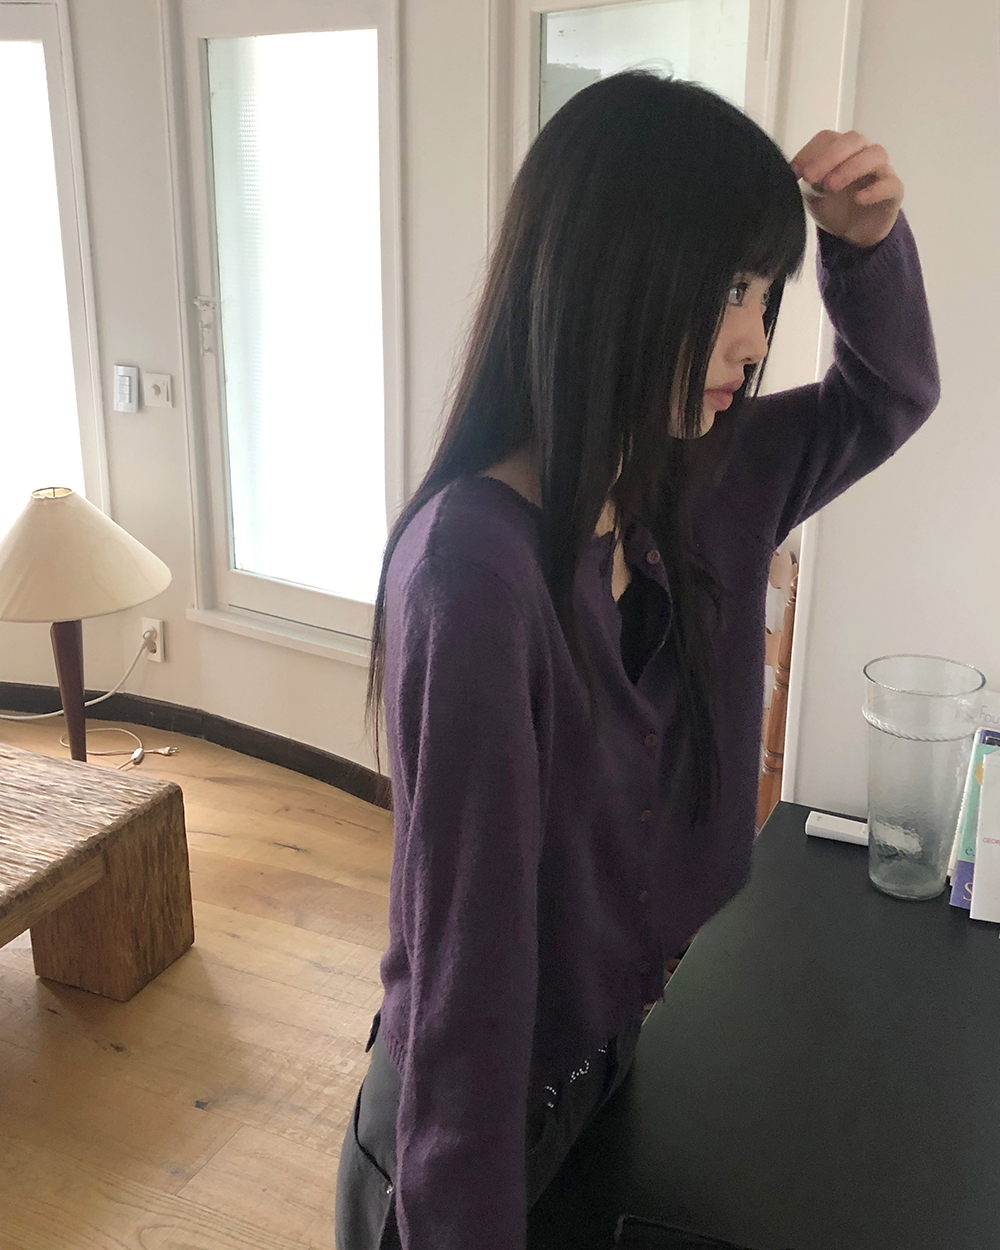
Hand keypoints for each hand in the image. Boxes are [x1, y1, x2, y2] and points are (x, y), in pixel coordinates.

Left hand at [790, 130, 903, 248]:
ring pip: (875, 154)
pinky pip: (890, 184)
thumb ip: (805, 182)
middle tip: (811, 178)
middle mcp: (863, 153)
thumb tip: (786, 175)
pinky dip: (875, 190)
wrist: (854, 234)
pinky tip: (859, 199)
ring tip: (831, 187)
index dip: (809, 151)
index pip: (828, 138)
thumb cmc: (834, 207)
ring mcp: (882, 170)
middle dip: (830, 156)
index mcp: (842, 150)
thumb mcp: (812, 196)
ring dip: (851, 167)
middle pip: (853, 140)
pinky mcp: (894, 191)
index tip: (793, 173)